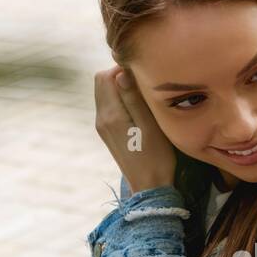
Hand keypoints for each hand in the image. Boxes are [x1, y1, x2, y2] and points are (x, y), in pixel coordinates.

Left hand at [94, 65, 175, 192]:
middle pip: (101, 81)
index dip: (124, 70)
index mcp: (111, 115)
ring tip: (143, 98)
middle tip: (144, 86)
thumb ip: (134, 98)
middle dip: (120, 76)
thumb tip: (121, 72)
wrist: (149, 186)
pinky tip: (138, 110)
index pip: (106, 76)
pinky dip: (120, 100)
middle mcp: (101, 119)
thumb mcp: (149, 125)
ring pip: (104, 92)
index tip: (144, 79)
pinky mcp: (108, 132)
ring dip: (121, 88)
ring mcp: (103, 126)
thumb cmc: (156, 157)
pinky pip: (109, 105)